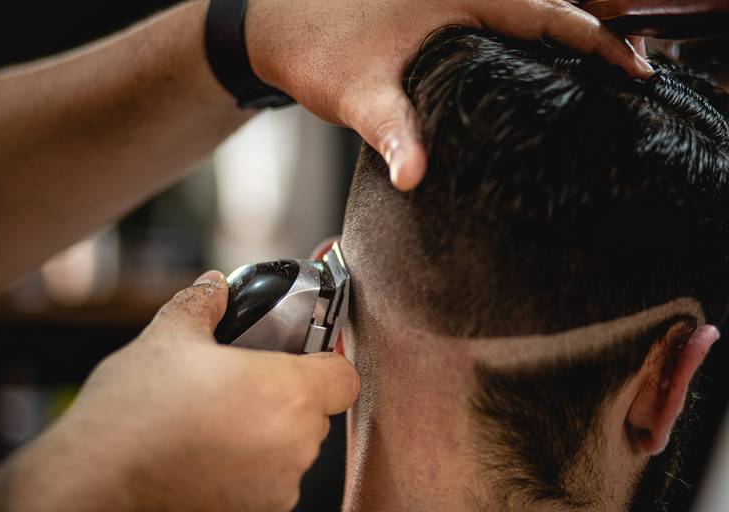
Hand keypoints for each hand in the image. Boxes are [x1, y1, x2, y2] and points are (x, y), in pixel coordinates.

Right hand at [0, 271, 359, 511]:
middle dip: (285, 396)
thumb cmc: (136, 412)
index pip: (343, 377)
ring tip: (215, 420)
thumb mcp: (169, 338)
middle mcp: (295, 446)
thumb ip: (202, 304)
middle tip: (241, 384)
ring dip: (266, 433)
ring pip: (290, 448)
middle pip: (314, 412)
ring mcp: (276, 488)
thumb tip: (214, 286)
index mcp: (289, 394)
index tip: (300, 356)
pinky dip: (248, 466)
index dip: (325, 362)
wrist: (95, 482)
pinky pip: (267, 481)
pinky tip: (205, 452)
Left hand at [245, 0, 652, 190]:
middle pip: (546, 7)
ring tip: (588, 77)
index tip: (635, 70)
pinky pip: (493, 19)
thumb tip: (414, 176)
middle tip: (622, 78)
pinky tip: (524, 71)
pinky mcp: (432, 12)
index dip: (597, 43)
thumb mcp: (359, 93)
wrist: (275, 25)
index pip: (548, 15)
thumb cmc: (315, 46)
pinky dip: (520, 39)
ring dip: (557, 36)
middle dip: (590, 38)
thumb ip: (392, 131)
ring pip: (521, 11)